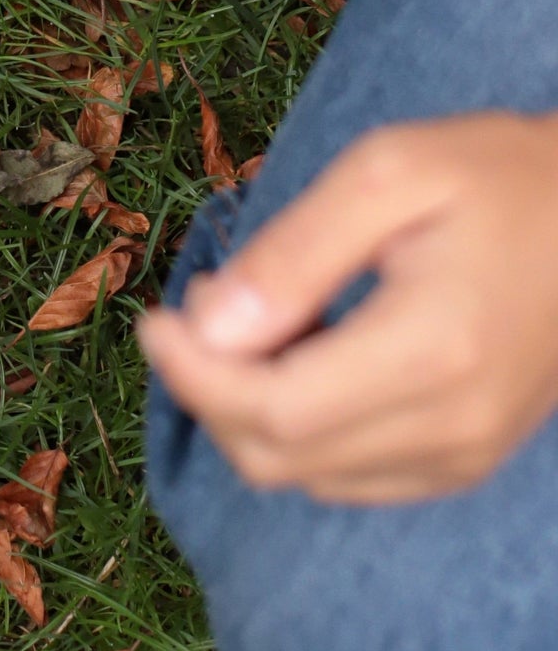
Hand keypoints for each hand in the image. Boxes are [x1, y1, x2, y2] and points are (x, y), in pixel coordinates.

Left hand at [140, 111, 557, 502]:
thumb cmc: (494, 175)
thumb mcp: (388, 173)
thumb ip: (295, 252)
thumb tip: (208, 325)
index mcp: (432, 351)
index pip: (273, 410)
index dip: (193, 374)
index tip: (156, 316)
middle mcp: (452, 427)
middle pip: (278, 456)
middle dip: (209, 392)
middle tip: (195, 312)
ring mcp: (465, 456)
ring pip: (307, 477)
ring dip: (249, 413)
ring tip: (251, 321)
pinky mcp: (468, 461)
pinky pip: (350, 477)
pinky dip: (300, 432)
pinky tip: (301, 357)